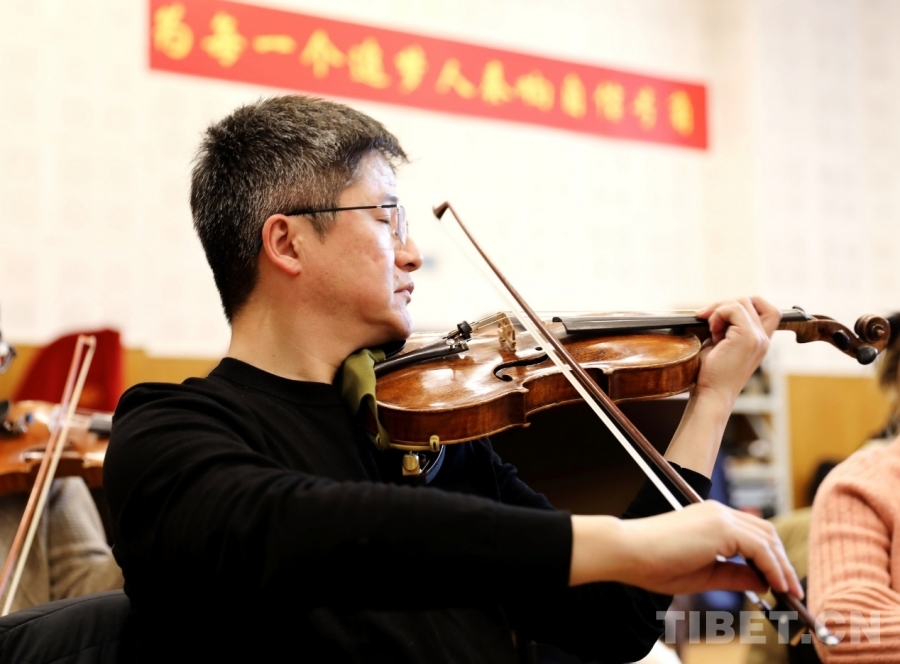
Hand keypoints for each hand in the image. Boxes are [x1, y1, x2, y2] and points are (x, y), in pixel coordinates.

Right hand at [570, 501, 802, 598]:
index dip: (770, 558)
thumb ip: (734, 575)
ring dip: (781, 566)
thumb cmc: (654, 563)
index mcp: (710, 519)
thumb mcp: (703, 575)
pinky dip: (772, 566)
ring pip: (766, 538)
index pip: (752, 534)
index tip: (779, 583)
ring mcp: (720, 517)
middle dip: (781, 561)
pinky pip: (759, 547)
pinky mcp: (721, 527)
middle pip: (765, 533)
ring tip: (789, 592)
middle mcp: (718, 512)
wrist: (629, 552)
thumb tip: (763, 582)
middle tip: (790, 589)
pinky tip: (777, 586)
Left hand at [693, 296, 780, 408]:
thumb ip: (726, 326)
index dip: (749, 303)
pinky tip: (712, 332)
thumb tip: (715, 307)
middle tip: (707, 318)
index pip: (769, 310)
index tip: (724, 315)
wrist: (711, 393)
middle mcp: (763, 339)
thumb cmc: (710, 373)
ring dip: (719, 310)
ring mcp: (758, 338)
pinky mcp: (747, 338)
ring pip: (742, 302)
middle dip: (725, 304)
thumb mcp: (720, 344)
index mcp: (760, 341)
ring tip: (711, 330)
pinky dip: (718, 315)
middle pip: (751, 301)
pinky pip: (733, 309)